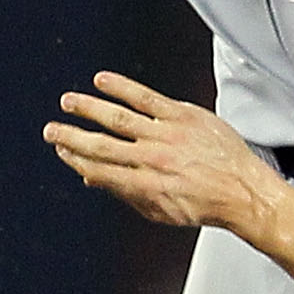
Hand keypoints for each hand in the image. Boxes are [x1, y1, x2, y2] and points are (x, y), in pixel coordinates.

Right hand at [45, 72, 283, 232]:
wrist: (243, 191)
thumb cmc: (204, 204)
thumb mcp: (160, 211)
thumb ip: (125, 194)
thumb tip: (94, 179)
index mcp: (145, 186)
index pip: (99, 169)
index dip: (75, 159)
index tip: (61, 150)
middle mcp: (153, 160)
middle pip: (101, 145)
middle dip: (71, 137)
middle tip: (51, 130)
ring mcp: (167, 135)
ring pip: (118, 118)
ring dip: (88, 108)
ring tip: (68, 102)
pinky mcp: (183, 115)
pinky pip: (146, 97)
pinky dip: (121, 88)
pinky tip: (102, 81)